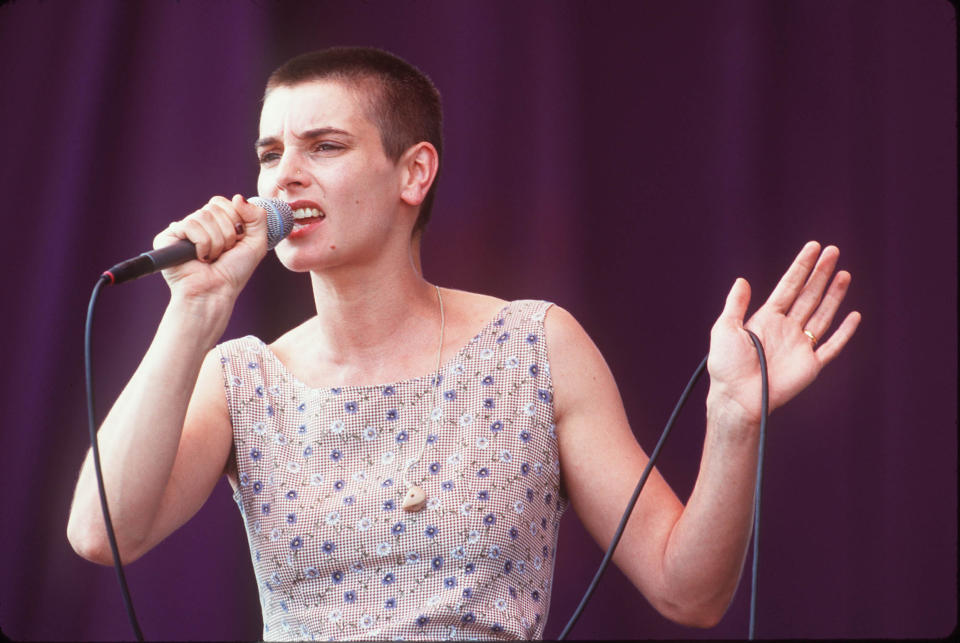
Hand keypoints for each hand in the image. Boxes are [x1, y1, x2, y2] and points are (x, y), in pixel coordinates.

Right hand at [153, 194, 268, 300]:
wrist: (216, 292)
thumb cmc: (234, 271)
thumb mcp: (256, 242)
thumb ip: (258, 217)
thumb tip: (238, 197)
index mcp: (215, 222)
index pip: (224, 202)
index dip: (235, 221)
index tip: (236, 241)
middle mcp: (197, 223)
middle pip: (214, 207)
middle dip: (227, 233)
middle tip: (223, 252)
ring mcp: (181, 230)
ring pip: (204, 216)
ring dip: (216, 242)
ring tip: (212, 258)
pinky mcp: (167, 238)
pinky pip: (190, 225)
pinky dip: (202, 244)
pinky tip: (199, 258)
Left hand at [706, 241, 861, 423]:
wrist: (737, 398)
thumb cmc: (726, 366)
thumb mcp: (724, 329)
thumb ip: (735, 305)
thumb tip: (742, 280)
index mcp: (766, 319)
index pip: (788, 286)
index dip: (801, 267)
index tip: (813, 248)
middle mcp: (786, 329)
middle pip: (808, 295)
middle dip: (820, 274)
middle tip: (833, 251)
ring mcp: (800, 346)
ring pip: (822, 315)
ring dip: (834, 295)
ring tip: (843, 273)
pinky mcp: (811, 366)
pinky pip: (832, 346)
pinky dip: (844, 332)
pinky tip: (854, 315)